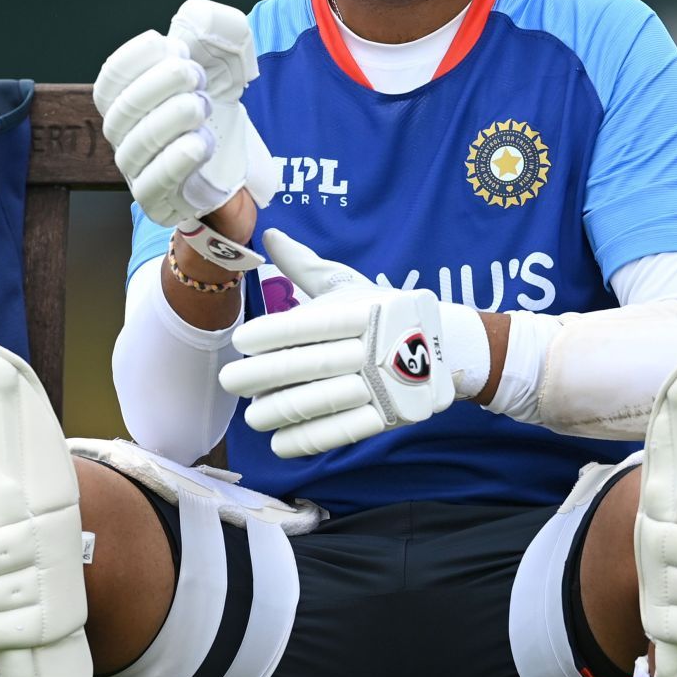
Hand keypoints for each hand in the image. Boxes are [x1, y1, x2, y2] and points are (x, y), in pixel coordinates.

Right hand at [93, 0, 275, 231]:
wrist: (238, 163)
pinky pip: (153, 184)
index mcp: (125, 97)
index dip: (138, 58)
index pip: (112, 77)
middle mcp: (122, 133)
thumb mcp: (221, 57)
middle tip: (196, 75)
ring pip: (139, 144)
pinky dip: (175, 161)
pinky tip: (199, 143)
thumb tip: (196, 18)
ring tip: (202, 106)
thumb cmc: (217, 106)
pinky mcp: (155, 200)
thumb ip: (211, 28)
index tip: (177, 47)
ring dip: (172, 119)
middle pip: (125, 108)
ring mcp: (135, 169)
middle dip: (161, 85)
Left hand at [218, 229, 453, 457]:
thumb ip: (305, 265)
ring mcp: (382, 382)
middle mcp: (370, 345)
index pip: (303, 325)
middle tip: (229, 382)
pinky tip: (278, 442)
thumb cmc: (385, 310)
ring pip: (316, 402)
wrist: (447, 344)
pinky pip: (341, 431)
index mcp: (357, 310)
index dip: (267, 335)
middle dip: (258, 377)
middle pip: (303, 366)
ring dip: (276, 412)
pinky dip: (305, 440)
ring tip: (252, 416)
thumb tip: (269, 235)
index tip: (239, 343)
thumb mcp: (348, 284)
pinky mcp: (390, 414)